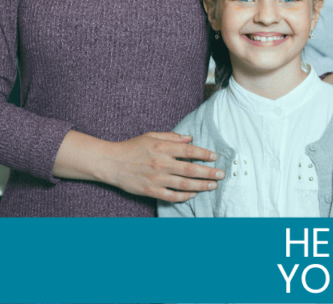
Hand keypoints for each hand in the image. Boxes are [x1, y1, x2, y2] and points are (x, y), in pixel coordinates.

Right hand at [101, 132, 223, 202]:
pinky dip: (184, 196)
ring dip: (201, 186)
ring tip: (213, 186)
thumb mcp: (152, 136)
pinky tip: (194, 194)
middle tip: (221, 174)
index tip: (214, 157)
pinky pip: (172, 196)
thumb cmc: (132, 147)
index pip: (189, 151)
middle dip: (209, 173)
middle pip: (191, 169)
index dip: (205, 154)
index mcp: (162, 148)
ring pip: (184, 184)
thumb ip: (172, 137)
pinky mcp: (151, 191)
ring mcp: (156, 179)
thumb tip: (190, 138)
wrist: (111, 163)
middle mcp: (161, 163)